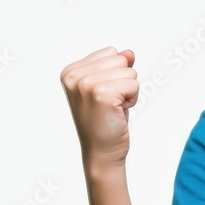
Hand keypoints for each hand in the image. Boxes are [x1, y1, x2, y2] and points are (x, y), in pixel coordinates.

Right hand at [60, 46, 138, 168]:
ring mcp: (86, 84)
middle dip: (124, 81)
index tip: (104, 95)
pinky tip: (118, 112)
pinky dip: (132, 100)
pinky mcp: (101, 94)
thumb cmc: (105, 120)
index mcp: (70, 71)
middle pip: (120, 59)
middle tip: (110, 103)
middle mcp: (74, 76)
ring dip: (128, 92)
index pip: (111, 52)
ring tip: (113, 108)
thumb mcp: (109, 87)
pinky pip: (133, 84)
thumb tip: (129, 52)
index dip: (116, 74)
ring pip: (129, 72)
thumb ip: (117, 66)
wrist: (101, 151)